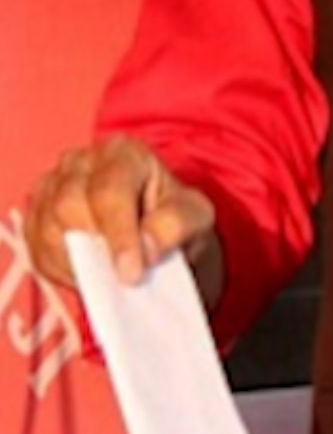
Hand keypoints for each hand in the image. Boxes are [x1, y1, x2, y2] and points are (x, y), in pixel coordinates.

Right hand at [26, 136, 223, 307]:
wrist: (155, 231)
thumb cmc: (174, 216)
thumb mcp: (195, 216)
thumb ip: (176, 225)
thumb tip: (145, 249)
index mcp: (123, 153)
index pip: (110, 191)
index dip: (118, 235)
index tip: (131, 273)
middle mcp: (80, 162)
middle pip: (68, 205)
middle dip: (93, 249)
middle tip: (119, 280)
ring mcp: (51, 187)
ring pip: (46, 229)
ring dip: (76, 263)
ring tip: (108, 279)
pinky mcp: (36, 216)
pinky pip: (36, 250)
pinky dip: (60, 271)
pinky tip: (88, 276)